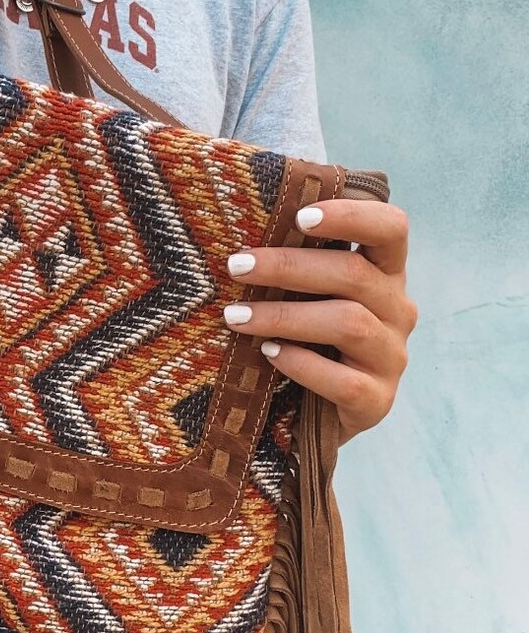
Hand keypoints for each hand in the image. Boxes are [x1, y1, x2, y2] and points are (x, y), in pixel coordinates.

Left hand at [221, 199, 416, 444]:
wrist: (314, 416)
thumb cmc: (306, 340)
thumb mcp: (306, 298)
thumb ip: (297, 267)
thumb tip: (242, 238)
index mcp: (384, 274)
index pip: (390, 229)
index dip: (352, 216)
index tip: (300, 216)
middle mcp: (397, 310)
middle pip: (354, 275)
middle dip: (289, 267)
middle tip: (237, 266)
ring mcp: (391, 357)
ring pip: (348, 324)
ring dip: (285, 316)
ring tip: (235, 317)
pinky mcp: (377, 400)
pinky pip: (344, 381)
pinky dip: (301, 364)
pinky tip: (267, 354)